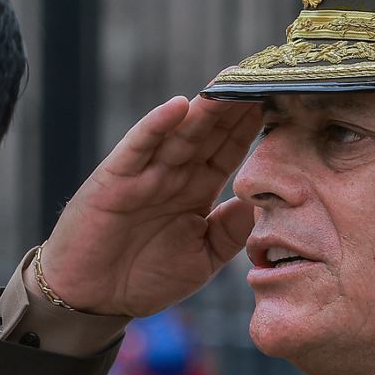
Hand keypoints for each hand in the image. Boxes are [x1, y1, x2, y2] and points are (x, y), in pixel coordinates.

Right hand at [38, 95, 261, 316]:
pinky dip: (157, 126)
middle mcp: (174, 175)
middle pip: (210, 132)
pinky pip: (139, 147)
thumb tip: (259, 203)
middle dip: (235, 106)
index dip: (252, 127)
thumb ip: (229, 232)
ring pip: (181, 133)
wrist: (92, 298)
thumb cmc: (144, 279)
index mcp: (196, 190)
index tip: (282, 102)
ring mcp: (145, 173)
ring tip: (230, 81)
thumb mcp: (201, 259)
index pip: (230, 150)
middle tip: (264, 76)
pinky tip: (179, 106)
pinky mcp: (116, 178)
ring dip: (204, 108)